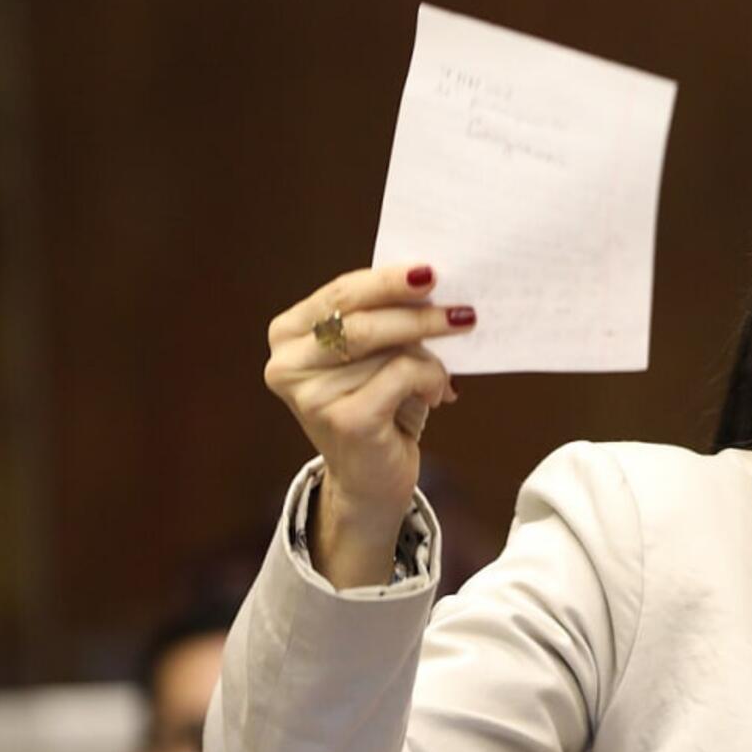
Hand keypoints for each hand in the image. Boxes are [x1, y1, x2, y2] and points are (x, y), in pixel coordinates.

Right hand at [264, 264, 474, 586]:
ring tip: (440, 378)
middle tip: (463, 311)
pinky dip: (430, 380)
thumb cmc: (378, 409)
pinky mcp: (344, 419)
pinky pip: (403, 376)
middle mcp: (288, 363)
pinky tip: (437, 395)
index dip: (385, 280)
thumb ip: (387, 320)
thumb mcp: (377, 357)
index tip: (429, 270)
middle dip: (417, 310)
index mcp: (288, 335)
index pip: (340, 293)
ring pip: (390, 349)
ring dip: (430, 359)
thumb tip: (431, 284)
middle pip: (361, 317)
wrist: (370, 481)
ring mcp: (312, 394)